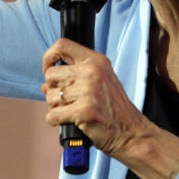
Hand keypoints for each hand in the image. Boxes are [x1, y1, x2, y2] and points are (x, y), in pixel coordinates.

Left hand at [42, 38, 148, 158]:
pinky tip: (68, 122)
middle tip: (65, 100)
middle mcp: (92, 72)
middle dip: (52, 90)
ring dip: (55, 108)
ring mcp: (88, 91)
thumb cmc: (115, 110)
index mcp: (96, 61)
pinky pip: (53, 115)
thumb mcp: (101, 81)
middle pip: (50, 74)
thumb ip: (75, 76)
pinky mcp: (84, 111)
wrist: (132, 133)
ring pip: (50, 96)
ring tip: (70, 112)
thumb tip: (45, 84)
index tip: (48, 69)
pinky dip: (55, 121)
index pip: (62, 45)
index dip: (48, 57)